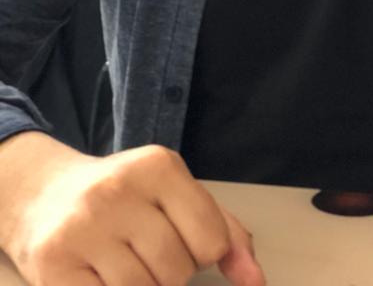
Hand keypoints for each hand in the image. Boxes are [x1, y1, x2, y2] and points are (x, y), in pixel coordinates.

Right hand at [0, 133, 264, 285]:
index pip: (211, 240)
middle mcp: (119, 190)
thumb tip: (256, 280)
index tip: (181, 240)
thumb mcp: (177, 196)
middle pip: (177, 270)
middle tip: (145, 251)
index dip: (202, 253)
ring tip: (125, 263)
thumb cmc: (126, 200)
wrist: (47, 196)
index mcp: (159, 166)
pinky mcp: (53, 263)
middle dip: (169, 272)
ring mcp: (82, 227)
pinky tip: (102, 276)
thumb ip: (225, 232)